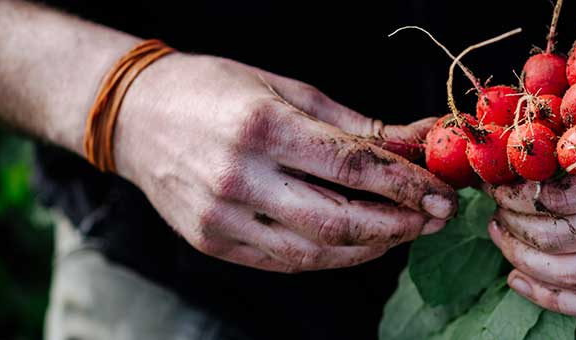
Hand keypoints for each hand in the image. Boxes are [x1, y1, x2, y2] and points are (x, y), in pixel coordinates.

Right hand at [112, 54, 456, 272]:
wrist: (134, 116)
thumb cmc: (214, 90)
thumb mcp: (285, 88)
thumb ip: (354, 123)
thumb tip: (418, 138)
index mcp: (262, 127)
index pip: (351, 165)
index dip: (405, 184)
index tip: (441, 192)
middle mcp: (238, 177)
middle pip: (339, 218)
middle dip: (399, 223)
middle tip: (436, 217)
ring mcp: (220, 217)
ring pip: (316, 250)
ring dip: (373, 245)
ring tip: (405, 230)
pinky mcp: (211, 243)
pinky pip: (286, 261)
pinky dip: (332, 256)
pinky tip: (362, 242)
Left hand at [488, 71, 575, 317]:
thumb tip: (518, 129)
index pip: (565, 195)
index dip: (518, 191)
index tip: (498, 179)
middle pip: (563, 238)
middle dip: (514, 224)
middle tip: (494, 206)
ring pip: (575, 277)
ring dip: (523, 260)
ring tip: (502, 234)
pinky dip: (552, 298)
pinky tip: (519, 279)